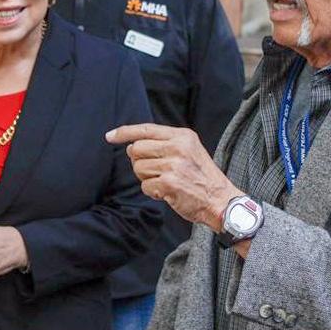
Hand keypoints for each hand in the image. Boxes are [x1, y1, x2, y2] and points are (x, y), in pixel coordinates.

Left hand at [106, 123, 241, 231]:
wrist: (220, 200)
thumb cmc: (202, 177)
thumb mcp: (189, 150)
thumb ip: (165, 143)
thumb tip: (132, 145)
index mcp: (183, 136)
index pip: (146, 129)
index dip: (125, 132)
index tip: (110, 136)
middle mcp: (178, 147)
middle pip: (137, 149)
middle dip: (139, 162)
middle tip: (155, 171)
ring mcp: (174, 165)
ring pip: (139, 168)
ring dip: (147, 179)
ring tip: (165, 182)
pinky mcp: (170, 182)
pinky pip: (145, 186)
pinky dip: (152, 192)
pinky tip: (167, 192)